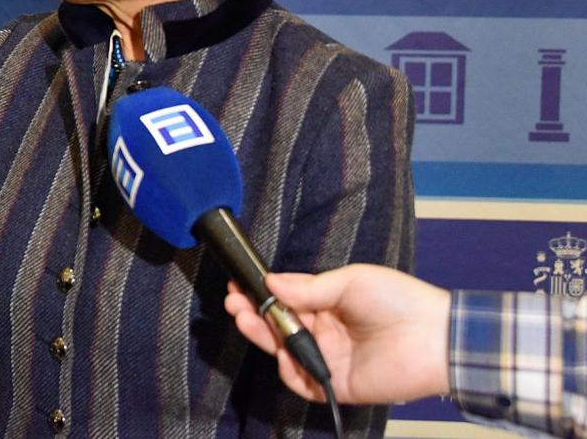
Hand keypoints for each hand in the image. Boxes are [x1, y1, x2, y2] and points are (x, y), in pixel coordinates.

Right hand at [224, 264, 451, 404]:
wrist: (433, 338)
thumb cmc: (397, 300)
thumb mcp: (350, 281)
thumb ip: (308, 287)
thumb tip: (271, 281)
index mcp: (329, 304)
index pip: (286, 300)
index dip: (262, 293)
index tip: (239, 283)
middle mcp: (325, 332)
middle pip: (279, 325)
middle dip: (253, 313)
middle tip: (233, 303)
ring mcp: (329, 358)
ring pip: (285, 351)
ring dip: (263, 336)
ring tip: (247, 319)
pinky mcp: (337, 384)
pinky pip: (303, 381)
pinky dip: (289, 369)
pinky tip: (284, 353)